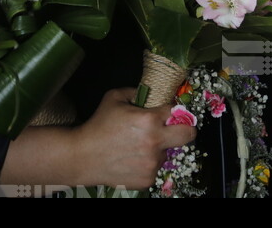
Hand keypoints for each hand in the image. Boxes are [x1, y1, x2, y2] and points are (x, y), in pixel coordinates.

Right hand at [0, 88, 194, 189]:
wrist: (83, 157)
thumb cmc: (98, 125)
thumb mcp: (113, 98)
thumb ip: (134, 91)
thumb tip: (147, 92)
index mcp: (149, 120)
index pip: (176, 111)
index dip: (172, 110)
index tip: (169, 113)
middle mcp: (155, 143)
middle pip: (188, 135)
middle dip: (186, 130)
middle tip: (175, 129)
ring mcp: (152, 164)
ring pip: (166, 153)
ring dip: (157, 149)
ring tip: (135, 147)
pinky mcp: (147, 179)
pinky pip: (154, 168)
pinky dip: (146, 164)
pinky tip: (130, 159)